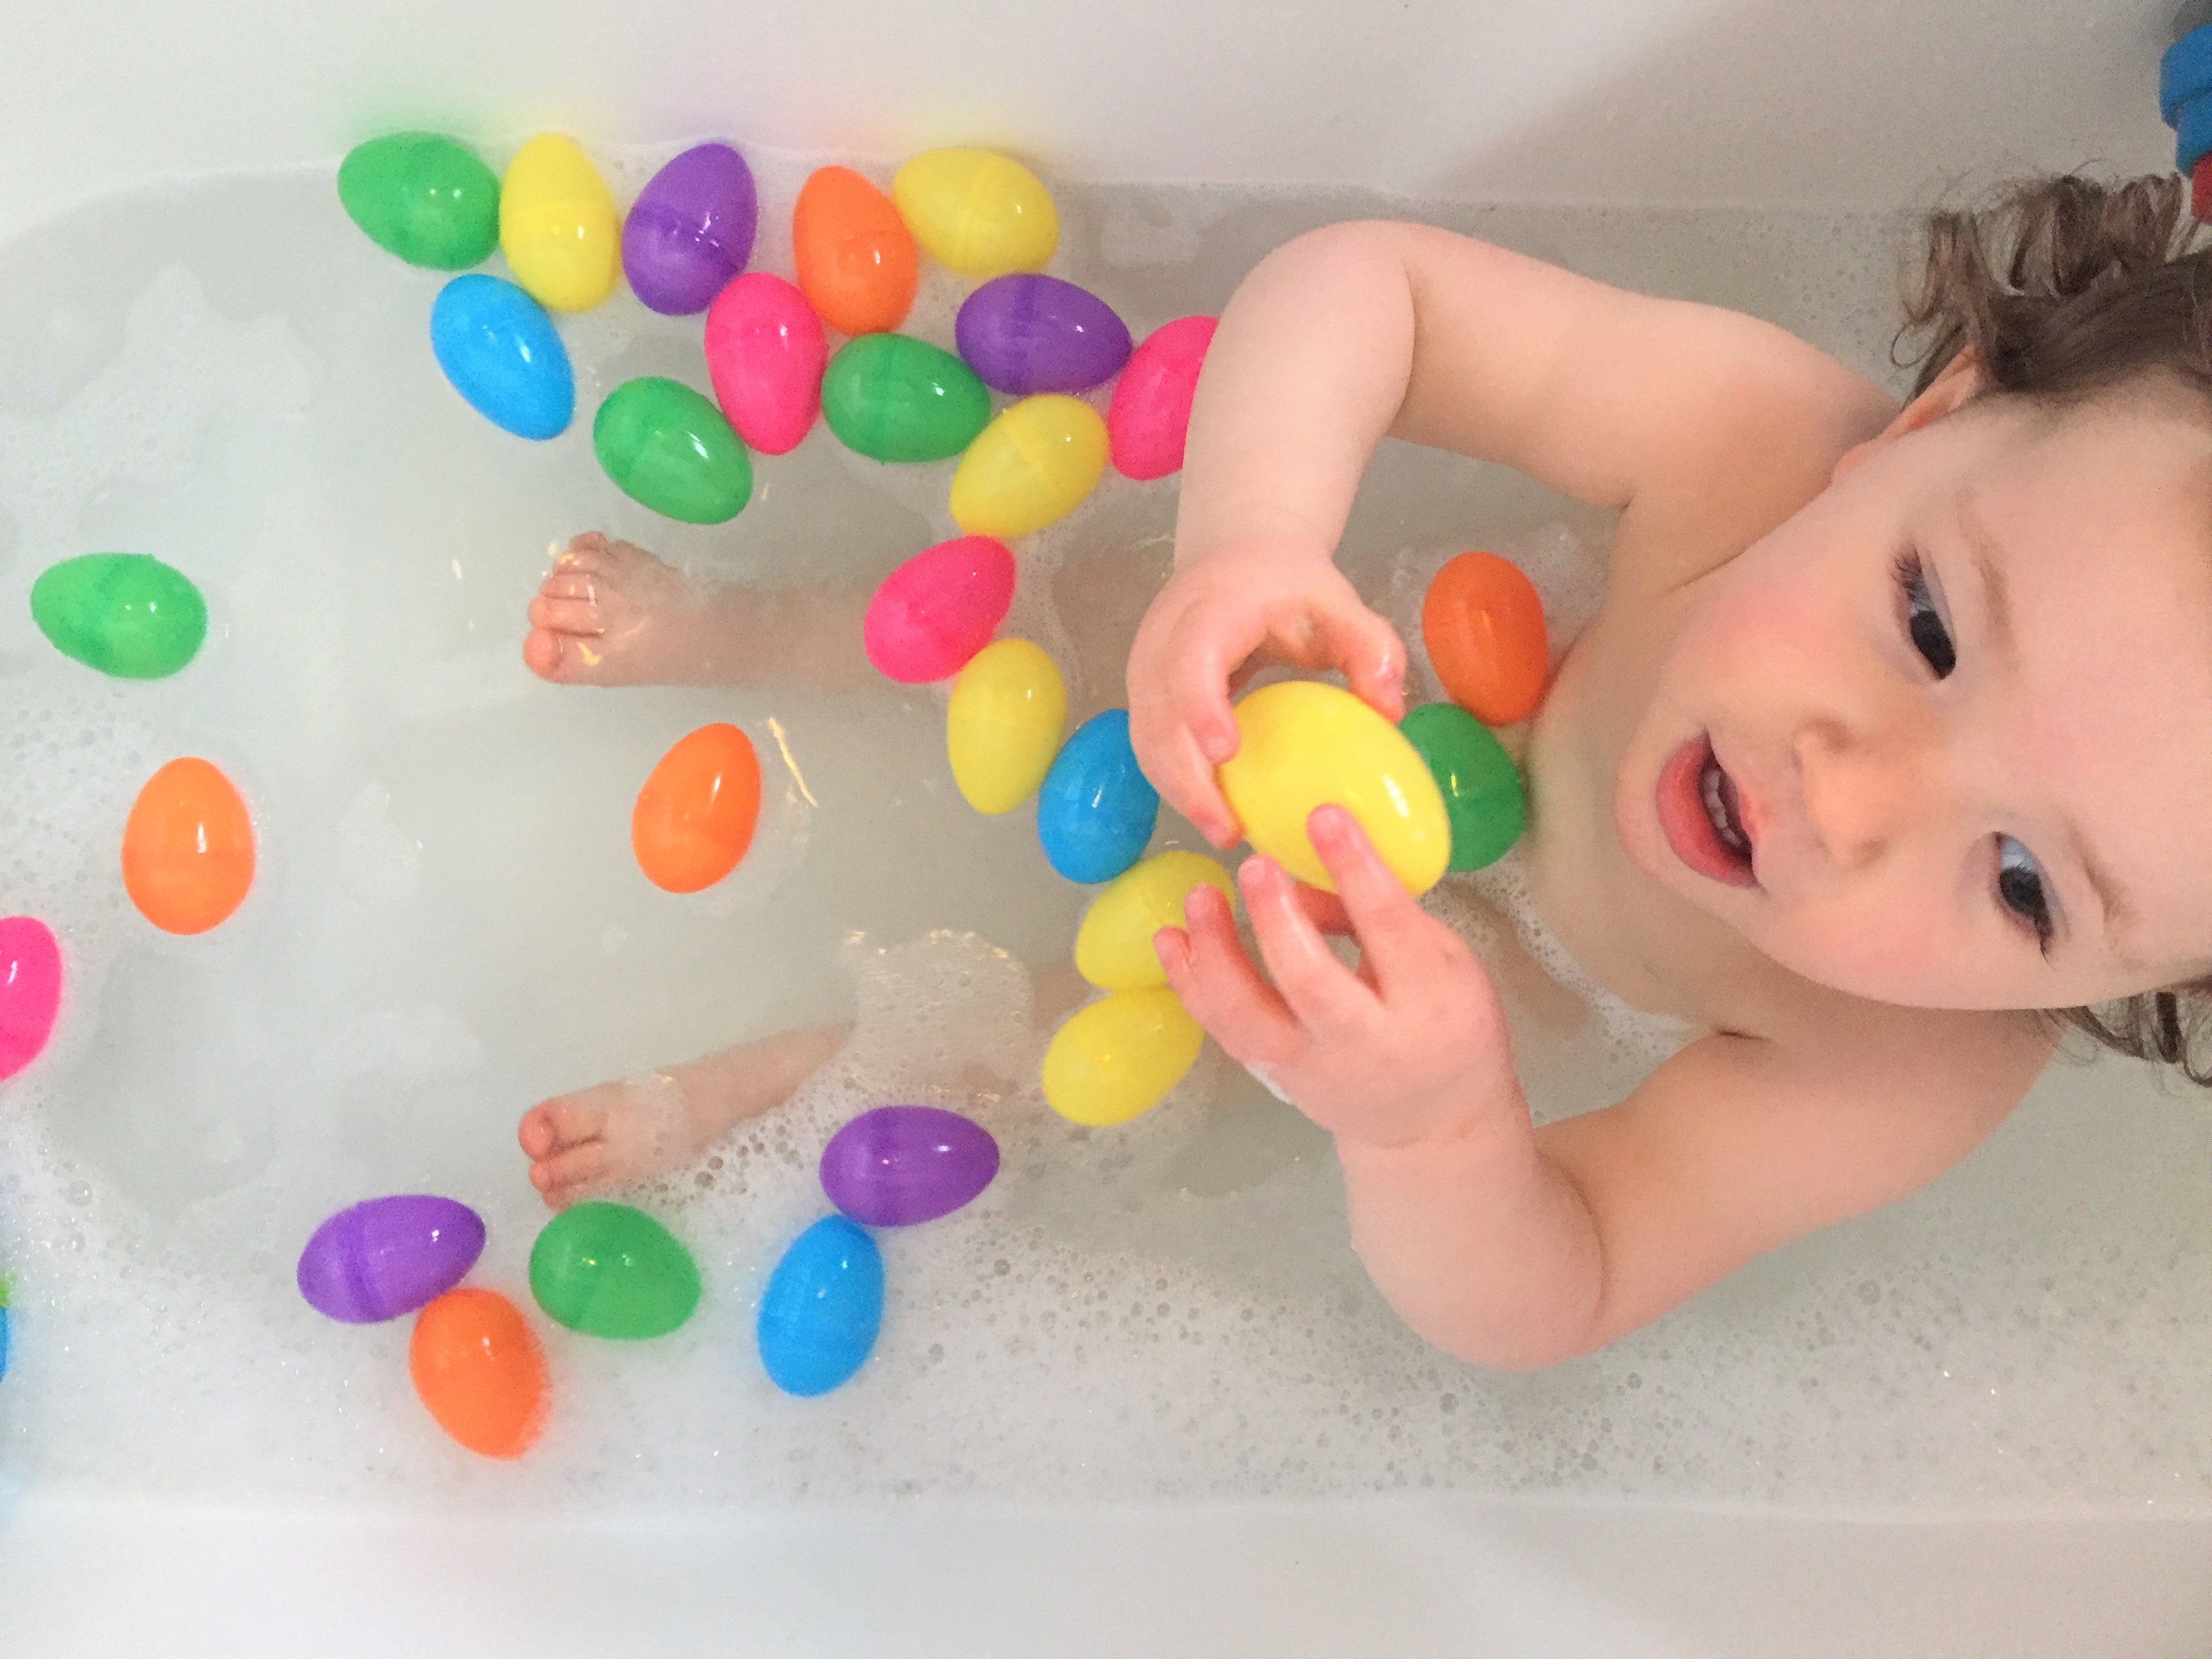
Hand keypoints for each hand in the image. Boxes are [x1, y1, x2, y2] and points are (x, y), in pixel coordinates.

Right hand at [1126, 544, 1405, 847]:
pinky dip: (1175, 781)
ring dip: (1177, 789)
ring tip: (1223, 831)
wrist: (1236, 554)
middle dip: (1186, 776)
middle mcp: (1165, 637)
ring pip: (1146, 737)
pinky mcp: (1146, 693)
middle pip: (1159, 712)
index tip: (1225, 751)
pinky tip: (1211, 810)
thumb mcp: (1338, 601)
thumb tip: (1389, 712)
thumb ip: (1370, 647)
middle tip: (1228, 828)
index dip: (1200, 705)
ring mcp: (1147, 667)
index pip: (1191, 657)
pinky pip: (1149, 743)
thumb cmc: (1288, 583)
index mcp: (1212, 607)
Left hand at [1155, 805, 1519, 1147]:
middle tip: (1254, 864)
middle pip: (1312, 984)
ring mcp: (1312, 1065)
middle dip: (1277, 921)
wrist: (1432, 1121)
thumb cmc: (1447, 1021)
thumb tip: (1308, 875)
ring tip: (1199, 896)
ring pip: (1251, 1017)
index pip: (1388, 928)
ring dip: (1215, 954)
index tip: (1324, 816)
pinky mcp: (1275, 1076)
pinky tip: (1172, 939)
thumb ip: (1380, 917)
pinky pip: (1224, 1031)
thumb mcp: (1444, 961)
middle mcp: (1366, 1039)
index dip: (1356, 870)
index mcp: (1427, 998)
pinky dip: (1191, 984)